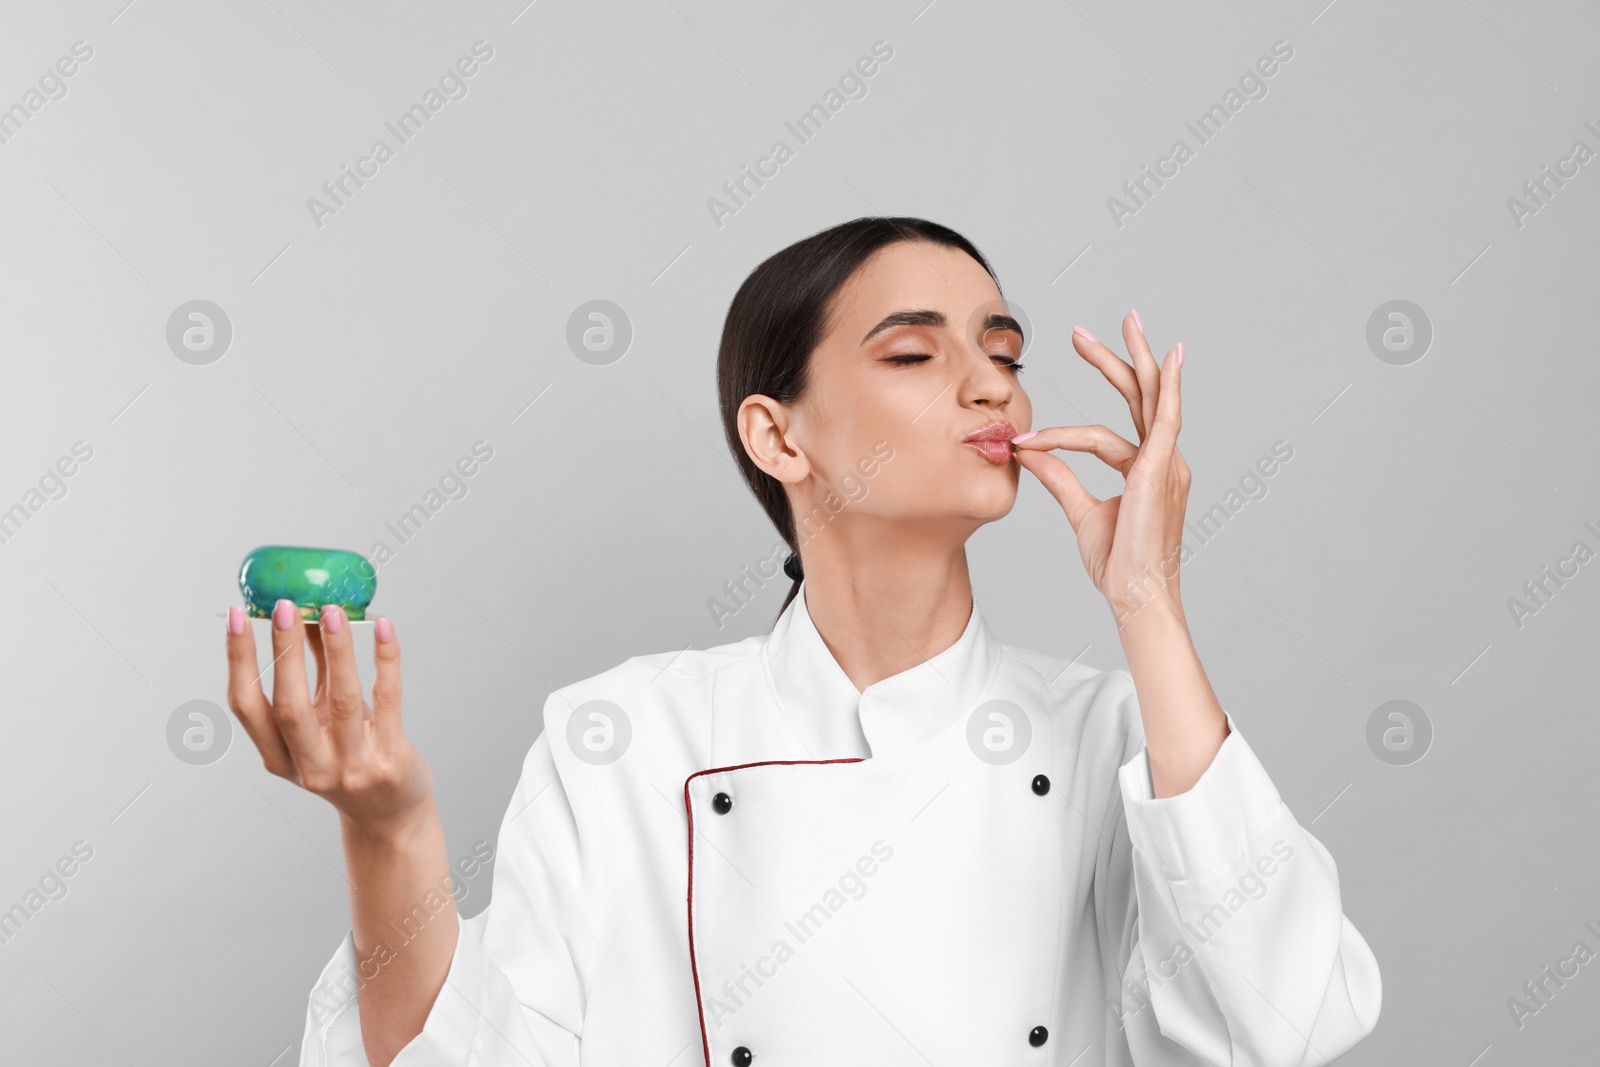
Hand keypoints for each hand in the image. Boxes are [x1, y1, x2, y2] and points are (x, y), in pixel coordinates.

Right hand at [225, 600, 433, 833]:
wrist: (390, 817)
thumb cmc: (351, 757)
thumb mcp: (323, 722)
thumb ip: (316, 672)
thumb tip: (306, 614)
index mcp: (278, 757)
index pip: (247, 706)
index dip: (239, 659)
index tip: (238, 615)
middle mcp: (310, 766)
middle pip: (289, 705)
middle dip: (284, 652)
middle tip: (286, 605)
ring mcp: (351, 767)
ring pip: (340, 700)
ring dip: (336, 650)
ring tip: (332, 610)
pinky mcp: (391, 759)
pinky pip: (388, 700)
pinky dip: (385, 660)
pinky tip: (384, 627)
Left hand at [1011, 311, 1189, 623]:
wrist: (1136, 596)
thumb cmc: (1118, 565)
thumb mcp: (1082, 512)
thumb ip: (1059, 478)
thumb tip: (1029, 452)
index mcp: (1148, 472)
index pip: (1112, 430)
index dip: (1065, 429)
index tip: (1028, 435)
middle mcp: (1164, 461)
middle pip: (1140, 397)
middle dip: (1117, 358)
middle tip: (1085, 330)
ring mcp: (1168, 463)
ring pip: (1149, 398)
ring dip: (1129, 359)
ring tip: (1116, 326)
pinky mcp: (1163, 469)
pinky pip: (1156, 421)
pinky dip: (1163, 388)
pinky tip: (1166, 359)